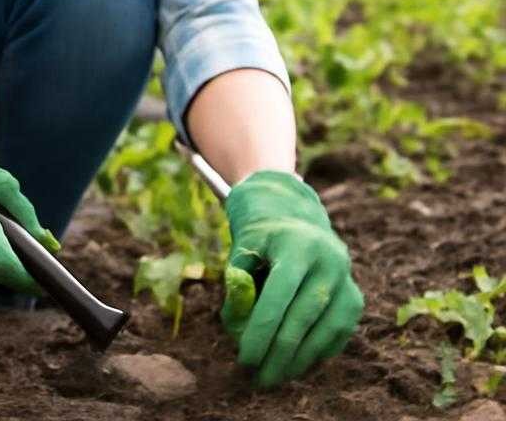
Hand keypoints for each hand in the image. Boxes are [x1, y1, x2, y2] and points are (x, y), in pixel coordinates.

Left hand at [220, 170, 363, 388]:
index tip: (244, 356)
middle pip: (303, 316)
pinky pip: (338, 334)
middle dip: (279, 352)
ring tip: (274, 376)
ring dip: (299, 359)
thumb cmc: (260, 236)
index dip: (261, 329)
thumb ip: (237, 282)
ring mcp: (346, 279)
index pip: (279, 294)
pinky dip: (317, 352)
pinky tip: (295, 364)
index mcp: (297, 244)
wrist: (294, 213)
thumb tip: (236, 326)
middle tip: (259, 377)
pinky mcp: (355, 298)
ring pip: (325, 330)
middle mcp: (328, 260)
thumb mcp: (243, 247)